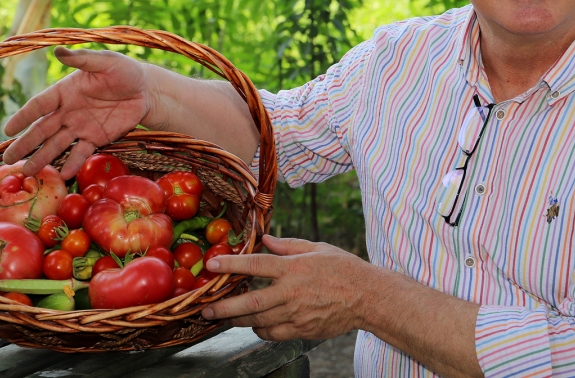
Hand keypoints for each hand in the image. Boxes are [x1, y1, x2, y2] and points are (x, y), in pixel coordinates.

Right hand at [1, 46, 151, 177]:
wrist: (147, 91)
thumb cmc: (125, 71)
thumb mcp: (106, 62)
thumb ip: (82, 59)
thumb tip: (57, 50)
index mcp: (65, 91)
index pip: (39, 105)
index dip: (23, 117)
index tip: (8, 130)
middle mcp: (68, 111)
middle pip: (42, 129)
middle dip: (26, 144)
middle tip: (9, 159)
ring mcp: (80, 126)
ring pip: (57, 144)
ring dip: (43, 158)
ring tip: (28, 172)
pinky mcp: (96, 138)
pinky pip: (81, 152)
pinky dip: (73, 162)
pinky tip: (63, 173)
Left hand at [200, 235, 370, 340]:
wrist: (368, 297)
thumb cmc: (344, 269)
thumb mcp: (317, 248)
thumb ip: (288, 245)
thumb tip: (265, 240)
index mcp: (294, 268)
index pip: (256, 265)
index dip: (231, 265)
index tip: (212, 265)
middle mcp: (292, 292)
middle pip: (250, 302)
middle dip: (224, 307)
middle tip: (206, 309)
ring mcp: (296, 314)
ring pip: (258, 322)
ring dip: (237, 321)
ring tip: (223, 318)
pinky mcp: (302, 330)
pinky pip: (273, 334)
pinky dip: (260, 330)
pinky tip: (254, 325)